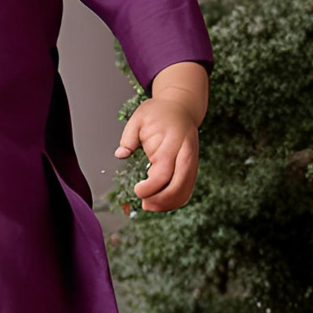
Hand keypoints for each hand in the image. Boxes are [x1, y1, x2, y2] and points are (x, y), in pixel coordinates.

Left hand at [113, 94, 199, 211]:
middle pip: (179, 186)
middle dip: (161, 200)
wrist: (182, 107)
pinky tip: (162, 202)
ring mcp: (192, 162)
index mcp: (171, 142)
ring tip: (149, 206)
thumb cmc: (159, 112)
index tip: (137, 190)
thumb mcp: (138, 117)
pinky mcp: (193, 167)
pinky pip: (188, 188)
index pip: (163, 173)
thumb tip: (120, 154)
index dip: (151, 188)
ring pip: (186, 190)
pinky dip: (176, 199)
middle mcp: (185, 154)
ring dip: (169, 203)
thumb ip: (128, 137)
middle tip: (144, 204)